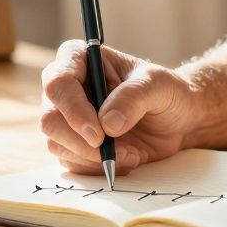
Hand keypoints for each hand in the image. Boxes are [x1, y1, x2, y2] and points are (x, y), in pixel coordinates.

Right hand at [40, 40, 196, 175]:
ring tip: (131, 153)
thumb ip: (134, 97)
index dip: (73, 110)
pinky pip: (71, 162)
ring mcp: (66, 117)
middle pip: (50, 118)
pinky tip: (126, 159)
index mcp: (80, 59)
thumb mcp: (159, 85)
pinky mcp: (73, 144)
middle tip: (113, 152)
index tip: (99, 134)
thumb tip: (107, 124)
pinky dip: (98, 167)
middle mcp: (66, 87)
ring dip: (94, 157)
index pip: (58, 83)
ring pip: (57, 144)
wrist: (176, 120)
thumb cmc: (166, 92)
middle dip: (80, 142)